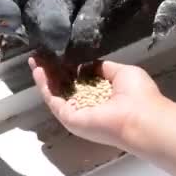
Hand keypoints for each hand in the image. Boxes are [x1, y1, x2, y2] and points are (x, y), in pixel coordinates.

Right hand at [29, 58, 168, 151]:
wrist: (141, 118)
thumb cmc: (138, 96)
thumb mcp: (123, 72)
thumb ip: (104, 68)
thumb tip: (87, 65)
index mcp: (103, 97)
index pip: (81, 82)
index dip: (69, 69)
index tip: (58, 57)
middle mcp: (88, 107)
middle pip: (65, 87)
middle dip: (52, 72)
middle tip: (40, 57)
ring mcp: (78, 114)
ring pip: (56, 94)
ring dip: (44, 77)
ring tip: (34, 61)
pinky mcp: (70, 119)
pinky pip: (53, 100)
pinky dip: (44, 86)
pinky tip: (38, 71)